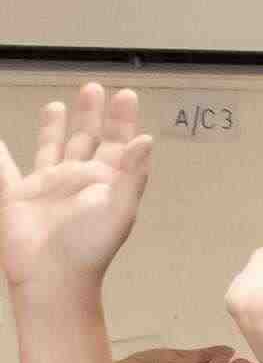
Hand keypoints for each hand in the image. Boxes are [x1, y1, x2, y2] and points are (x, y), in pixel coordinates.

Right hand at [4, 84, 151, 304]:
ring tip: (57, 103)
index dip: (121, 120)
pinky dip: (0, 152)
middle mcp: (78, 180)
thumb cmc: (90, 246)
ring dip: (55, 126)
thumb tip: (147, 139)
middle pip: (86, 139)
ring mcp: (48, 186)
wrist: (52, 275)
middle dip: (91, 115)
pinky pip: (4, 167)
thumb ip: (133, 174)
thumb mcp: (119, 209)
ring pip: (51, 147)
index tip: (125, 94)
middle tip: (93, 88)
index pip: (117, 144)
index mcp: (106, 183)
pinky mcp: (19, 195)